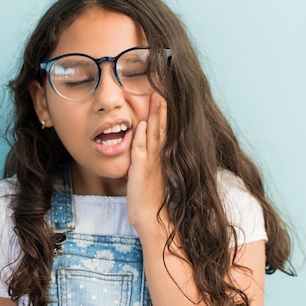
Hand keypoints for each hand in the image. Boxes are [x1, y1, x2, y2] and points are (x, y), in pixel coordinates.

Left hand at [127, 92, 168, 233]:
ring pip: (155, 134)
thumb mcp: (150, 175)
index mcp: (161, 156)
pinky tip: (143, 125)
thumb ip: (149, 158)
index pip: (163, 128)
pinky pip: (142, 152)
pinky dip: (142, 138)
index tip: (164, 91)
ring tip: (157, 96)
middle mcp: (159, 157)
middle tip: (163, 84)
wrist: (152, 221)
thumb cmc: (149, 199)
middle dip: (162, 105)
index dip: (163, 110)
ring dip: (156, 115)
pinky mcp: (142, 172)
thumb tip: (144, 143)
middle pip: (162, 126)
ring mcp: (151, 164)